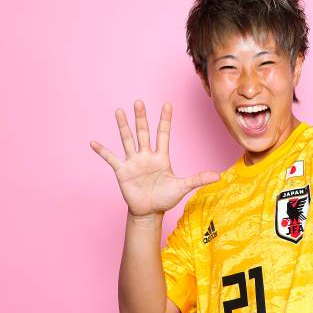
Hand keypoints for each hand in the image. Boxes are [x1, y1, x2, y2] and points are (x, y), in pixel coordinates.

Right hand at [90, 100, 219, 215]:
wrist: (150, 211)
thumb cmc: (165, 197)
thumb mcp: (182, 187)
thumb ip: (198, 179)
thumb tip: (218, 176)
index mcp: (161, 157)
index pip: (163, 134)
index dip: (165, 120)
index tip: (167, 104)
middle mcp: (146, 155)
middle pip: (143, 132)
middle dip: (141, 118)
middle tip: (139, 101)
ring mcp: (133, 162)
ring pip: (127, 140)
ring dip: (123, 126)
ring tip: (119, 111)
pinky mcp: (122, 171)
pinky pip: (111, 158)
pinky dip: (102, 151)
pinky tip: (93, 142)